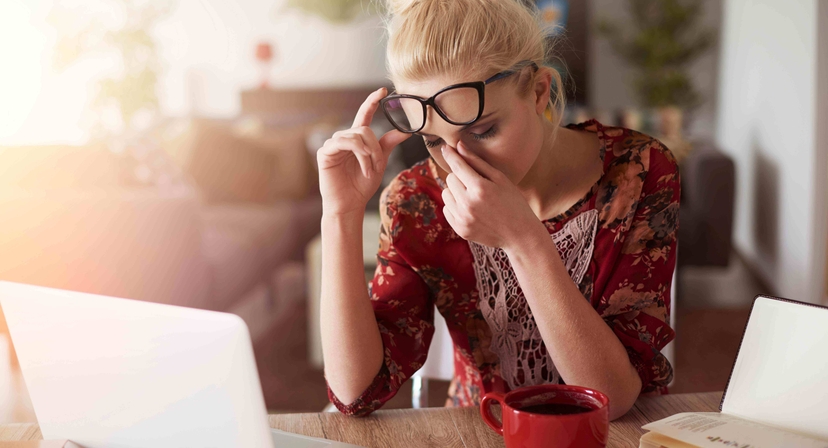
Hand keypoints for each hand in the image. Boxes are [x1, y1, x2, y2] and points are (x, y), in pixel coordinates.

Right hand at [317, 88, 410, 216]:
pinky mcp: (325, 152)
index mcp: (357, 139)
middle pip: (365, 129)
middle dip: (376, 148)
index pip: (364, 115)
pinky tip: (363, 168)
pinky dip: (359, 155)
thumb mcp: (379, 163)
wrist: (350, 204)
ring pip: (357, 135)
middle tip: (378, 166)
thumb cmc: (361, 186)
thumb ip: (387, 145)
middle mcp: (344, 138)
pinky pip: (344, 143)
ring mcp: (333, 144)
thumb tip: (404, 131)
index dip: (372, 101)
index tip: (383, 90)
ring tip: (370, 170)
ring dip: (368, 154)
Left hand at [440, 142, 543, 249]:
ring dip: (455, 191)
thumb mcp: (500, 179)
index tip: (445, 148)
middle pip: (450, 179)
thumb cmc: (513, 202)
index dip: (450, 155)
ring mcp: (463, 218)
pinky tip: (471, 209)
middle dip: (460, 177)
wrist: (520, 235)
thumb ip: (477, 162)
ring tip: (473, 197)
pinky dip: (455, 206)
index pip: (458, 166)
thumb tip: (459, 146)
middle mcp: (468, 204)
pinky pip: (447, 209)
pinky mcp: (460, 229)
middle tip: (475, 183)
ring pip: (446, 193)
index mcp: (480, 188)